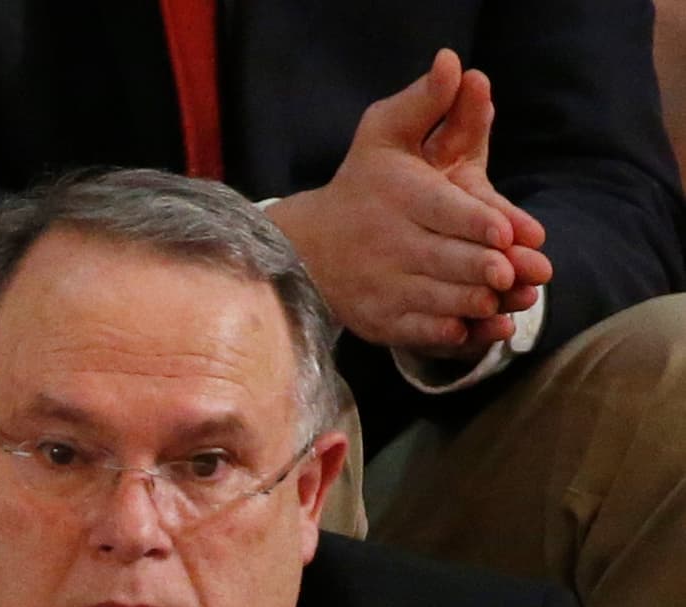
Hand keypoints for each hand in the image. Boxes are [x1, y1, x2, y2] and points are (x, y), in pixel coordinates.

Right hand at [271, 52, 549, 357]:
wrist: (302, 248)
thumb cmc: (360, 186)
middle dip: (481, 269)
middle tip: (513, 276)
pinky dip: (446, 334)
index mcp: (395, 198)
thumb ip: (425, 104)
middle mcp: (385, 244)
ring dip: (473, 303)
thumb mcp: (382, 135)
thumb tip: (453, 64)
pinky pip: (415, 331)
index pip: (443, 211)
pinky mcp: (378, 320)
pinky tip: (473, 331)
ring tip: (503, 302)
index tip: (508, 235)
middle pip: (444, 260)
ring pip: (435, 298)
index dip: (478, 224)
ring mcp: (380, 286)